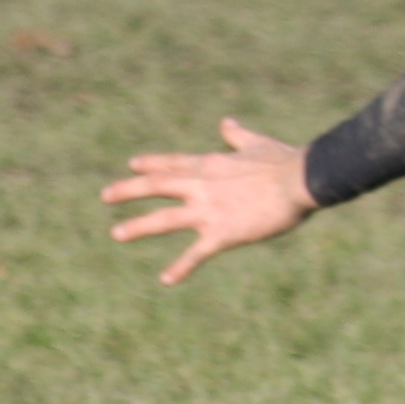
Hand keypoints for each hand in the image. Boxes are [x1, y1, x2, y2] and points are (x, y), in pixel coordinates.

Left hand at [102, 117, 314, 284]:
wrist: (299, 181)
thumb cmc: (284, 161)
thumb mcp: (257, 144)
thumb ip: (237, 136)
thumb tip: (226, 123)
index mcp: (210, 164)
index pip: (173, 163)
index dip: (152, 164)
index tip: (132, 165)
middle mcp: (202, 186)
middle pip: (157, 185)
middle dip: (128, 190)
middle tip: (105, 195)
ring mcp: (209, 211)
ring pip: (164, 218)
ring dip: (139, 226)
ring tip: (116, 234)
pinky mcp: (222, 234)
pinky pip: (196, 253)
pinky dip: (180, 267)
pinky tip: (165, 280)